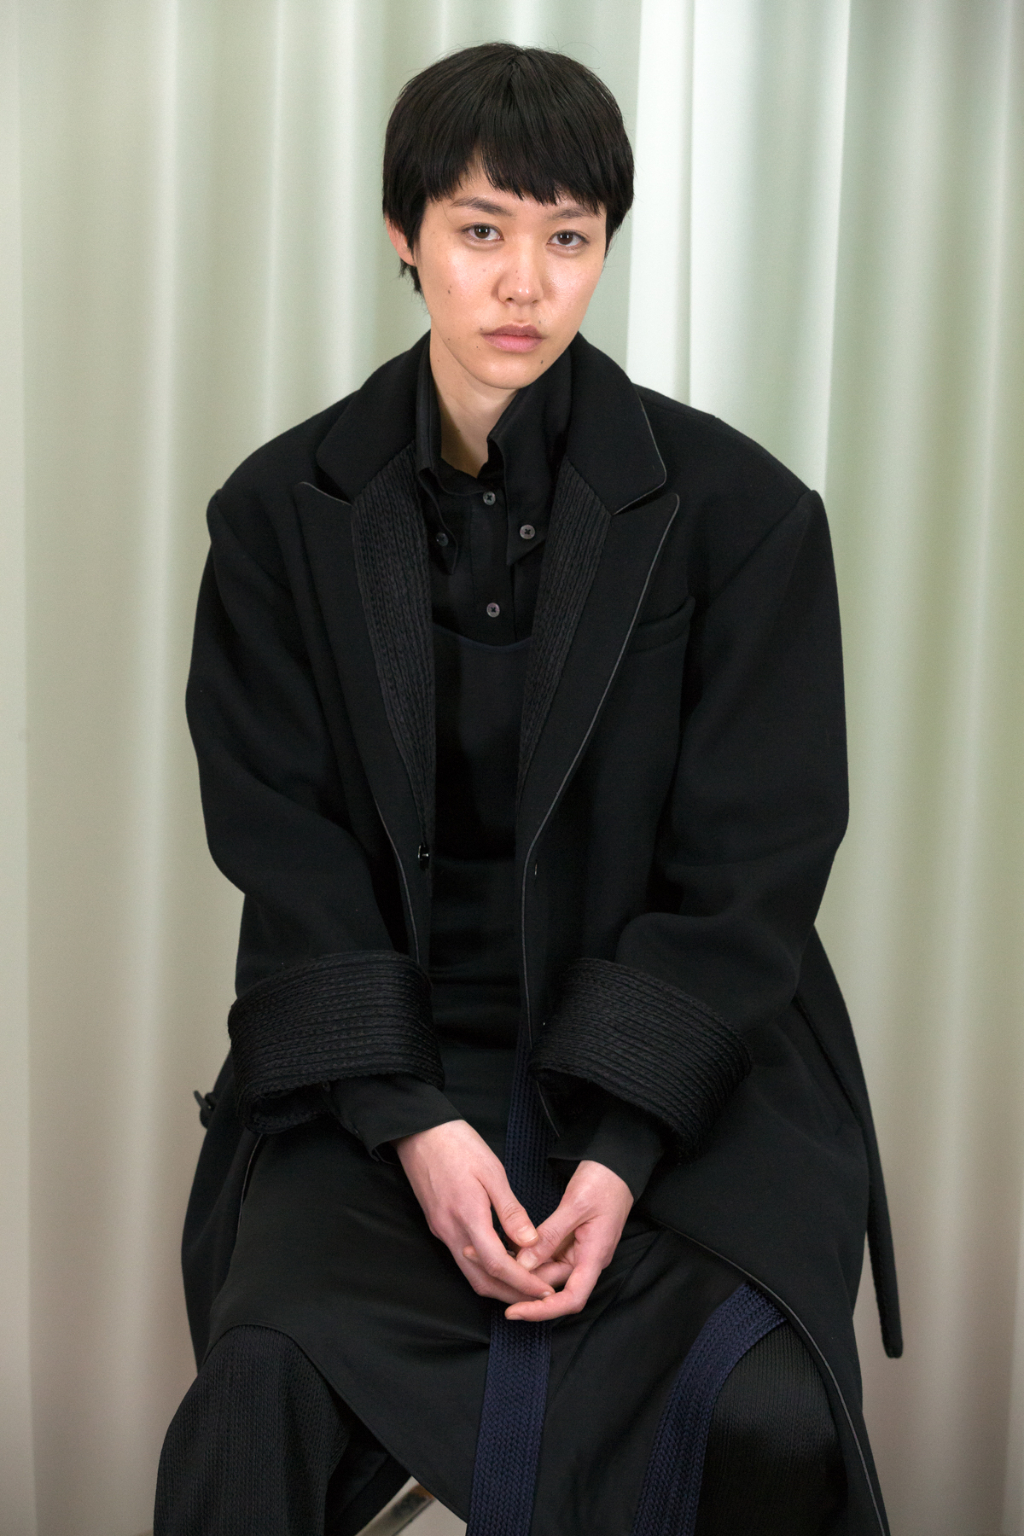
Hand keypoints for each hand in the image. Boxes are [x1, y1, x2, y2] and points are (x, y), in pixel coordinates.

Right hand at [394, 1120, 554, 1305]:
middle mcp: (450, 1231)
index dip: (523, 1283)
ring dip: (498, 1286)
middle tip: (540, 1297)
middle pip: (482, 1281)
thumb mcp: (492, 1171)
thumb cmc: (457, 1144)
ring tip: (526, 1284)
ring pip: (471, 1273)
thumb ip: (510, 1210)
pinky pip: (463, 1258)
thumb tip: (530, 1241)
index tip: (545, 1290)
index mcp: (467, 1217)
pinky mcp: (438, 1225)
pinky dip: (485, 1268)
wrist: (418, 1132)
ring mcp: (442, 1230)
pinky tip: (503, 1261)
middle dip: (512, 1295)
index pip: (497, 1265)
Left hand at [502, 1159, 633, 1322]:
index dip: (543, 1311)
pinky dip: (527, 1254)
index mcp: (595, 1256)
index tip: (515, 1312)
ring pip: (546, 1270)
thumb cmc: (603, 1182)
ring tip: (489, 1256)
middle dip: (520, 1284)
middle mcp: (586, 1259)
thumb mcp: (575, 1205)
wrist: (616, 1164)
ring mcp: (578, 1250)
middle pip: (552, 1285)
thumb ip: (550, 1235)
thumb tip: (523, 1263)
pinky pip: (547, 1255)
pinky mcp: (570, 1240)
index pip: (572, 1299)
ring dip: (520, 1268)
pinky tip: (507, 1248)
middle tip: (485, 1267)